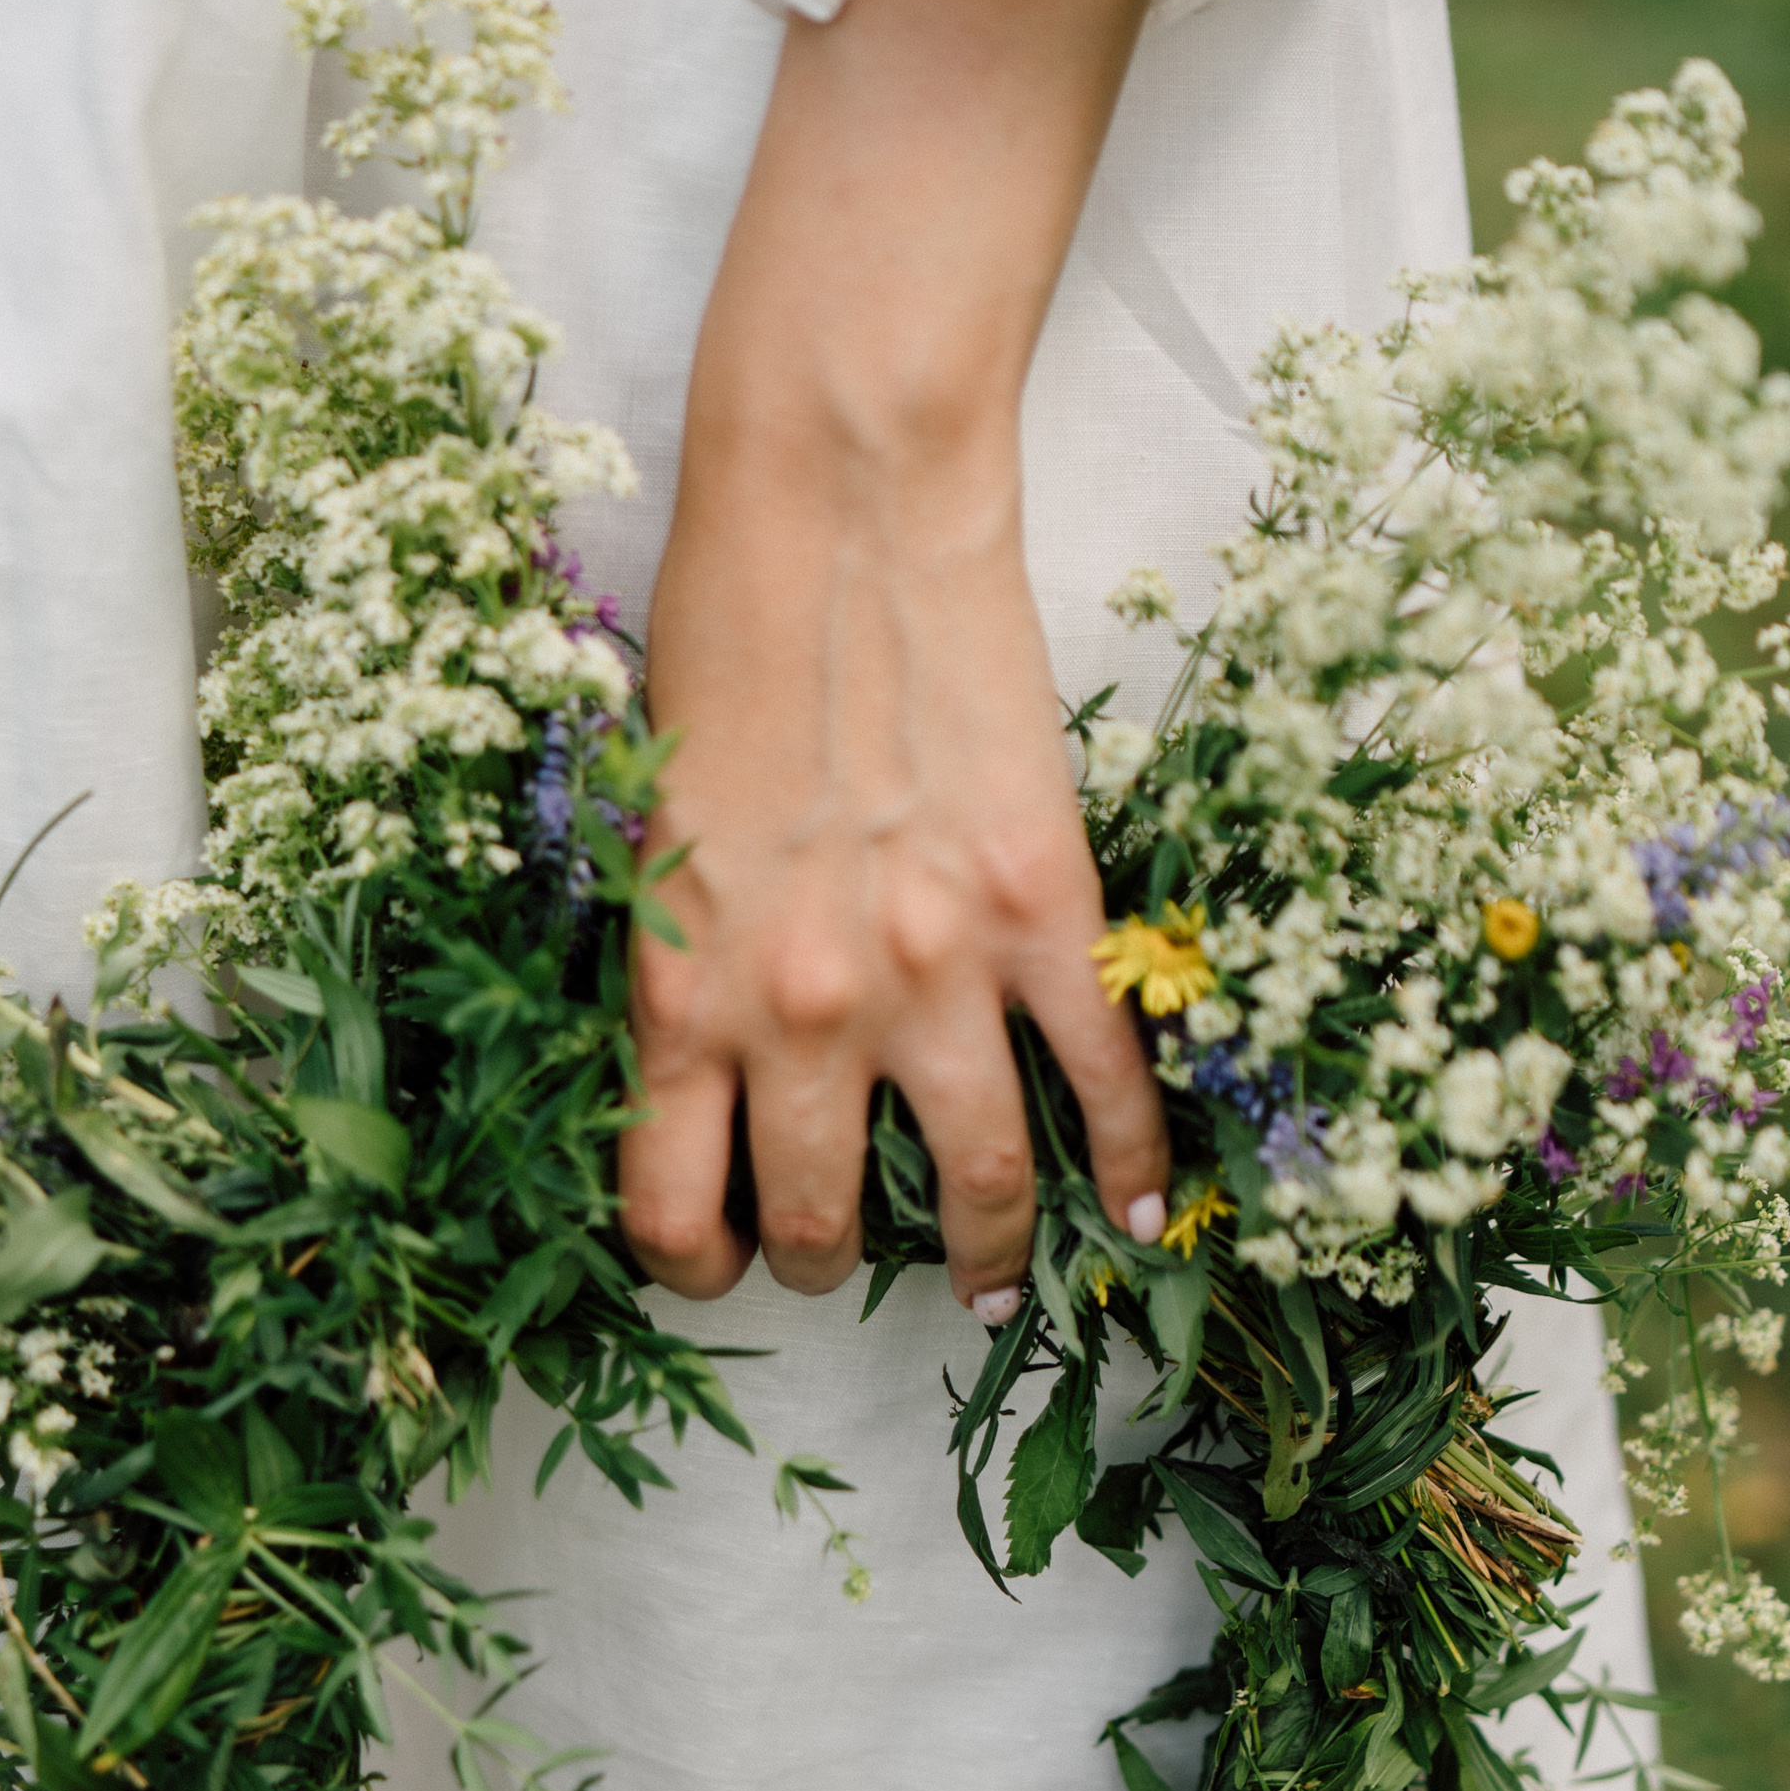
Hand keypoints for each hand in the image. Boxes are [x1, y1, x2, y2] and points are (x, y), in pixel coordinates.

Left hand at [616, 0, 1173, 1312]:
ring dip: (987, 1251)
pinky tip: (1132, 1208)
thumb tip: (728, 1065)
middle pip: (818, 1224)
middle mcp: (799, 1012)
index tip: (719, 1265)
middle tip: (846, 1258)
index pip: (670, 1206)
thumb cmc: (721, 643)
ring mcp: (934, 974)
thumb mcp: (657, 833)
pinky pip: (1103, 1082)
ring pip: (977, 1184)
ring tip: (996, 1278)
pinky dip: (1125, 1162)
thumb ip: (689, 961)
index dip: (693, 1264)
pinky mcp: (1048, 915)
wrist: (836, 512)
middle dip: (828, 1264)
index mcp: (680, 989)